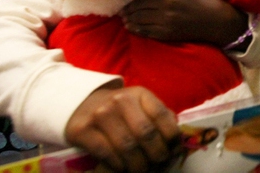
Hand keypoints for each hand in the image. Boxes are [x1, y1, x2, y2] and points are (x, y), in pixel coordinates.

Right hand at [65, 85, 180, 171]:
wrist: (82, 104)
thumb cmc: (120, 110)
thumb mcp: (141, 106)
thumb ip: (160, 118)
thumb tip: (177, 141)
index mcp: (139, 94)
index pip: (162, 116)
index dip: (172, 137)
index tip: (174, 151)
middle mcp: (120, 100)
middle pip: (146, 134)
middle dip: (157, 155)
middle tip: (159, 165)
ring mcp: (100, 114)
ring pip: (127, 147)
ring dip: (138, 165)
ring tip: (142, 170)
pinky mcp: (82, 130)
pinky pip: (106, 154)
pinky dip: (119, 166)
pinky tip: (123, 168)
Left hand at [121, 0, 247, 46]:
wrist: (217, 22)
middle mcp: (167, 2)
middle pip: (140, 3)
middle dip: (129, 6)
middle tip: (122, 8)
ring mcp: (166, 19)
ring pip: (140, 17)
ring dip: (130, 17)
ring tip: (125, 17)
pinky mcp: (167, 32)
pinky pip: (146, 31)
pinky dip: (136, 29)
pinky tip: (131, 27)